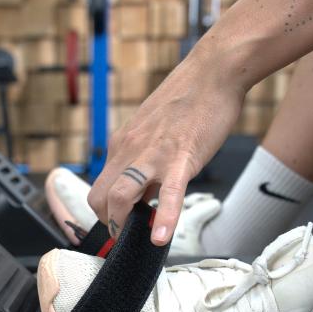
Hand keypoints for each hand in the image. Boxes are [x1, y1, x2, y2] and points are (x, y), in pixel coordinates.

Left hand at [88, 49, 246, 244]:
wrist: (213, 71)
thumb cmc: (189, 101)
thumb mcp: (154, 132)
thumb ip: (145, 161)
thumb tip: (146, 194)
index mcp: (123, 144)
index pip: (99, 186)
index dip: (105, 211)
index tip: (119, 223)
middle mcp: (129, 149)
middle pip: (99, 197)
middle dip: (108, 222)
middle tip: (125, 235)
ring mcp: (152, 154)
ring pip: (119, 196)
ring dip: (122, 223)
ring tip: (136, 237)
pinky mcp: (181, 158)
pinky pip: (168, 194)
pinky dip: (163, 219)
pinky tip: (161, 239)